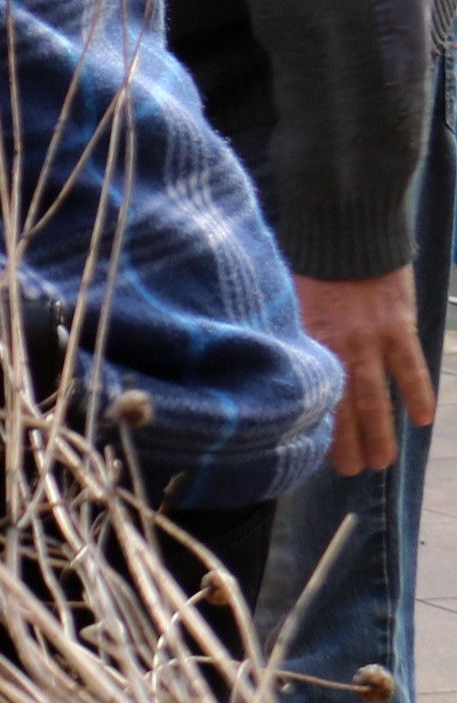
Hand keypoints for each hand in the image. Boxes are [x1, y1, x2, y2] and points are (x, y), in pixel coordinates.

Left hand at [298, 267, 433, 480]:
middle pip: (341, 406)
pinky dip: (418, 394)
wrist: (347, 231)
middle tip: (350, 471)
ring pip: (375, 397)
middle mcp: (335, 347)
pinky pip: (411, 368)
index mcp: (304, 342)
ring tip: (382, 462)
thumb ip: (289, 333)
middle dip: (347, 442)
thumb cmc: (311, 262)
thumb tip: (280, 358)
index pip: (308, 395)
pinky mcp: (398, 327)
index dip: (311, 425)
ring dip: (381, 432)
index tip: (308, 451)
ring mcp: (370, 339)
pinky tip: (423, 420)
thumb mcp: (286, 299)